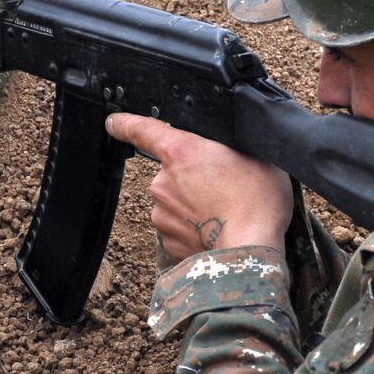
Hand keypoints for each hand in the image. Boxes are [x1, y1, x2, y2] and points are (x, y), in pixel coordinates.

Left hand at [104, 113, 292, 261]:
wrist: (251, 251)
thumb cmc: (258, 201)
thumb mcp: (253, 154)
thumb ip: (226, 145)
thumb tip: (221, 149)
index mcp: (180, 151)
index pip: (141, 129)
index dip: (126, 123)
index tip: (115, 122)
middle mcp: (163, 181)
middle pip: (171, 170)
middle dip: (192, 175)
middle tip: (223, 185)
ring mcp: (162, 213)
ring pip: (174, 200)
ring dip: (193, 203)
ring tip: (223, 210)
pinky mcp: (167, 240)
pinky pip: (178, 226)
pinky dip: (194, 226)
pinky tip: (216, 227)